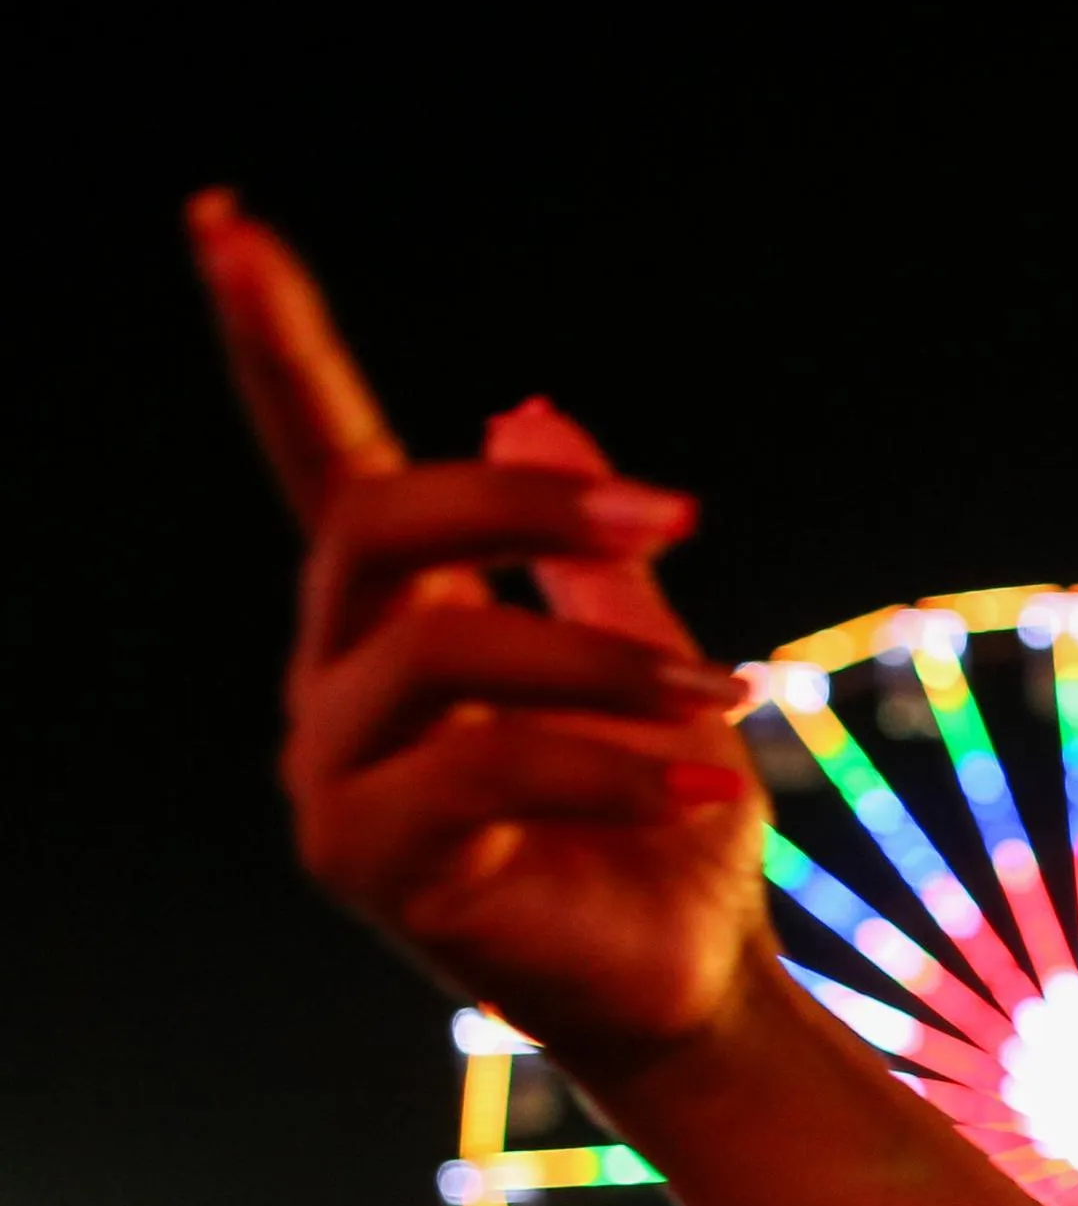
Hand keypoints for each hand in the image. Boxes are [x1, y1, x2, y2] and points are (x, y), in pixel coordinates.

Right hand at [194, 192, 771, 1064]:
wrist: (697, 985)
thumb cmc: (667, 833)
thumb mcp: (652, 661)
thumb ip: (591, 554)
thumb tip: (527, 405)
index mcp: (397, 623)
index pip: (321, 459)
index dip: (276, 344)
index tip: (224, 220)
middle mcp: (340, 686)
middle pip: (372, 522)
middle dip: (523, 504)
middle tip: (671, 519)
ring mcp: (336, 777)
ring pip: (442, 649)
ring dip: (604, 661)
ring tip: (725, 700)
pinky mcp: (369, 864)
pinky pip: (477, 768)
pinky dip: (608, 763)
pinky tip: (703, 781)